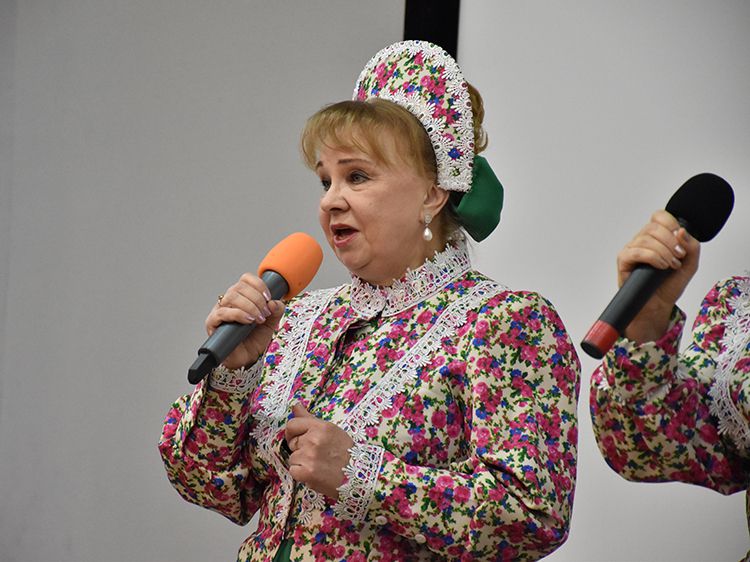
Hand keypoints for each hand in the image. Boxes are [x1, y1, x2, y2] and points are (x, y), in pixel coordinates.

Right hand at [206, 273, 284, 369]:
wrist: (246, 358)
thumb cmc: (254, 339)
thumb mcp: (271, 323)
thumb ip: (276, 310)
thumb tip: (274, 302)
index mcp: (242, 296)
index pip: (246, 279)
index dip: (258, 284)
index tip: (268, 297)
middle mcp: (229, 300)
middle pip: (239, 286)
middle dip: (257, 299)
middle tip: (265, 313)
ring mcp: (219, 310)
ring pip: (231, 296)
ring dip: (249, 306)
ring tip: (258, 318)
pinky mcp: (213, 323)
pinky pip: (222, 313)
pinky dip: (238, 314)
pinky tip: (249, 320)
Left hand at [284, 404, 353, 499]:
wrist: (358, 476)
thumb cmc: (345, 452)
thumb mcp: (330, 430)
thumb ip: (309, 418)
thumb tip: (296, 405)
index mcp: (321, 427)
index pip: (292, 424)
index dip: (293, 433)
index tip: (299, 438)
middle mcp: (314, 440)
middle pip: (292, 443)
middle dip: (300, 449)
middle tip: (316, 454)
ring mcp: (309, 456)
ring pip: (292, 458)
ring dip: (301, 463)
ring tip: (318, 465)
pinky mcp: (306, 473)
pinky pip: (293, 471)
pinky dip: (301, 474)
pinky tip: (314, 474)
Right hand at [618, 210, 699, 341]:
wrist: (658, 305)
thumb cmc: (669, 285)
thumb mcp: (690, 264)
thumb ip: (691, 246)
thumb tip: (681, 231)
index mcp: (656, 237)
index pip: (659, 216)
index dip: (671, 224)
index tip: (681, 241)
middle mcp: (642, 240)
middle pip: (653, 227)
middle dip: (671, 242)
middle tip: (679, 257)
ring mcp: (631, 249)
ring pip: (645, 239)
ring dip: (663, 252)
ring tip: (671, 265)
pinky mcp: (623, 261)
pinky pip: (636, 252)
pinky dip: (652, 257)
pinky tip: (661, 266)